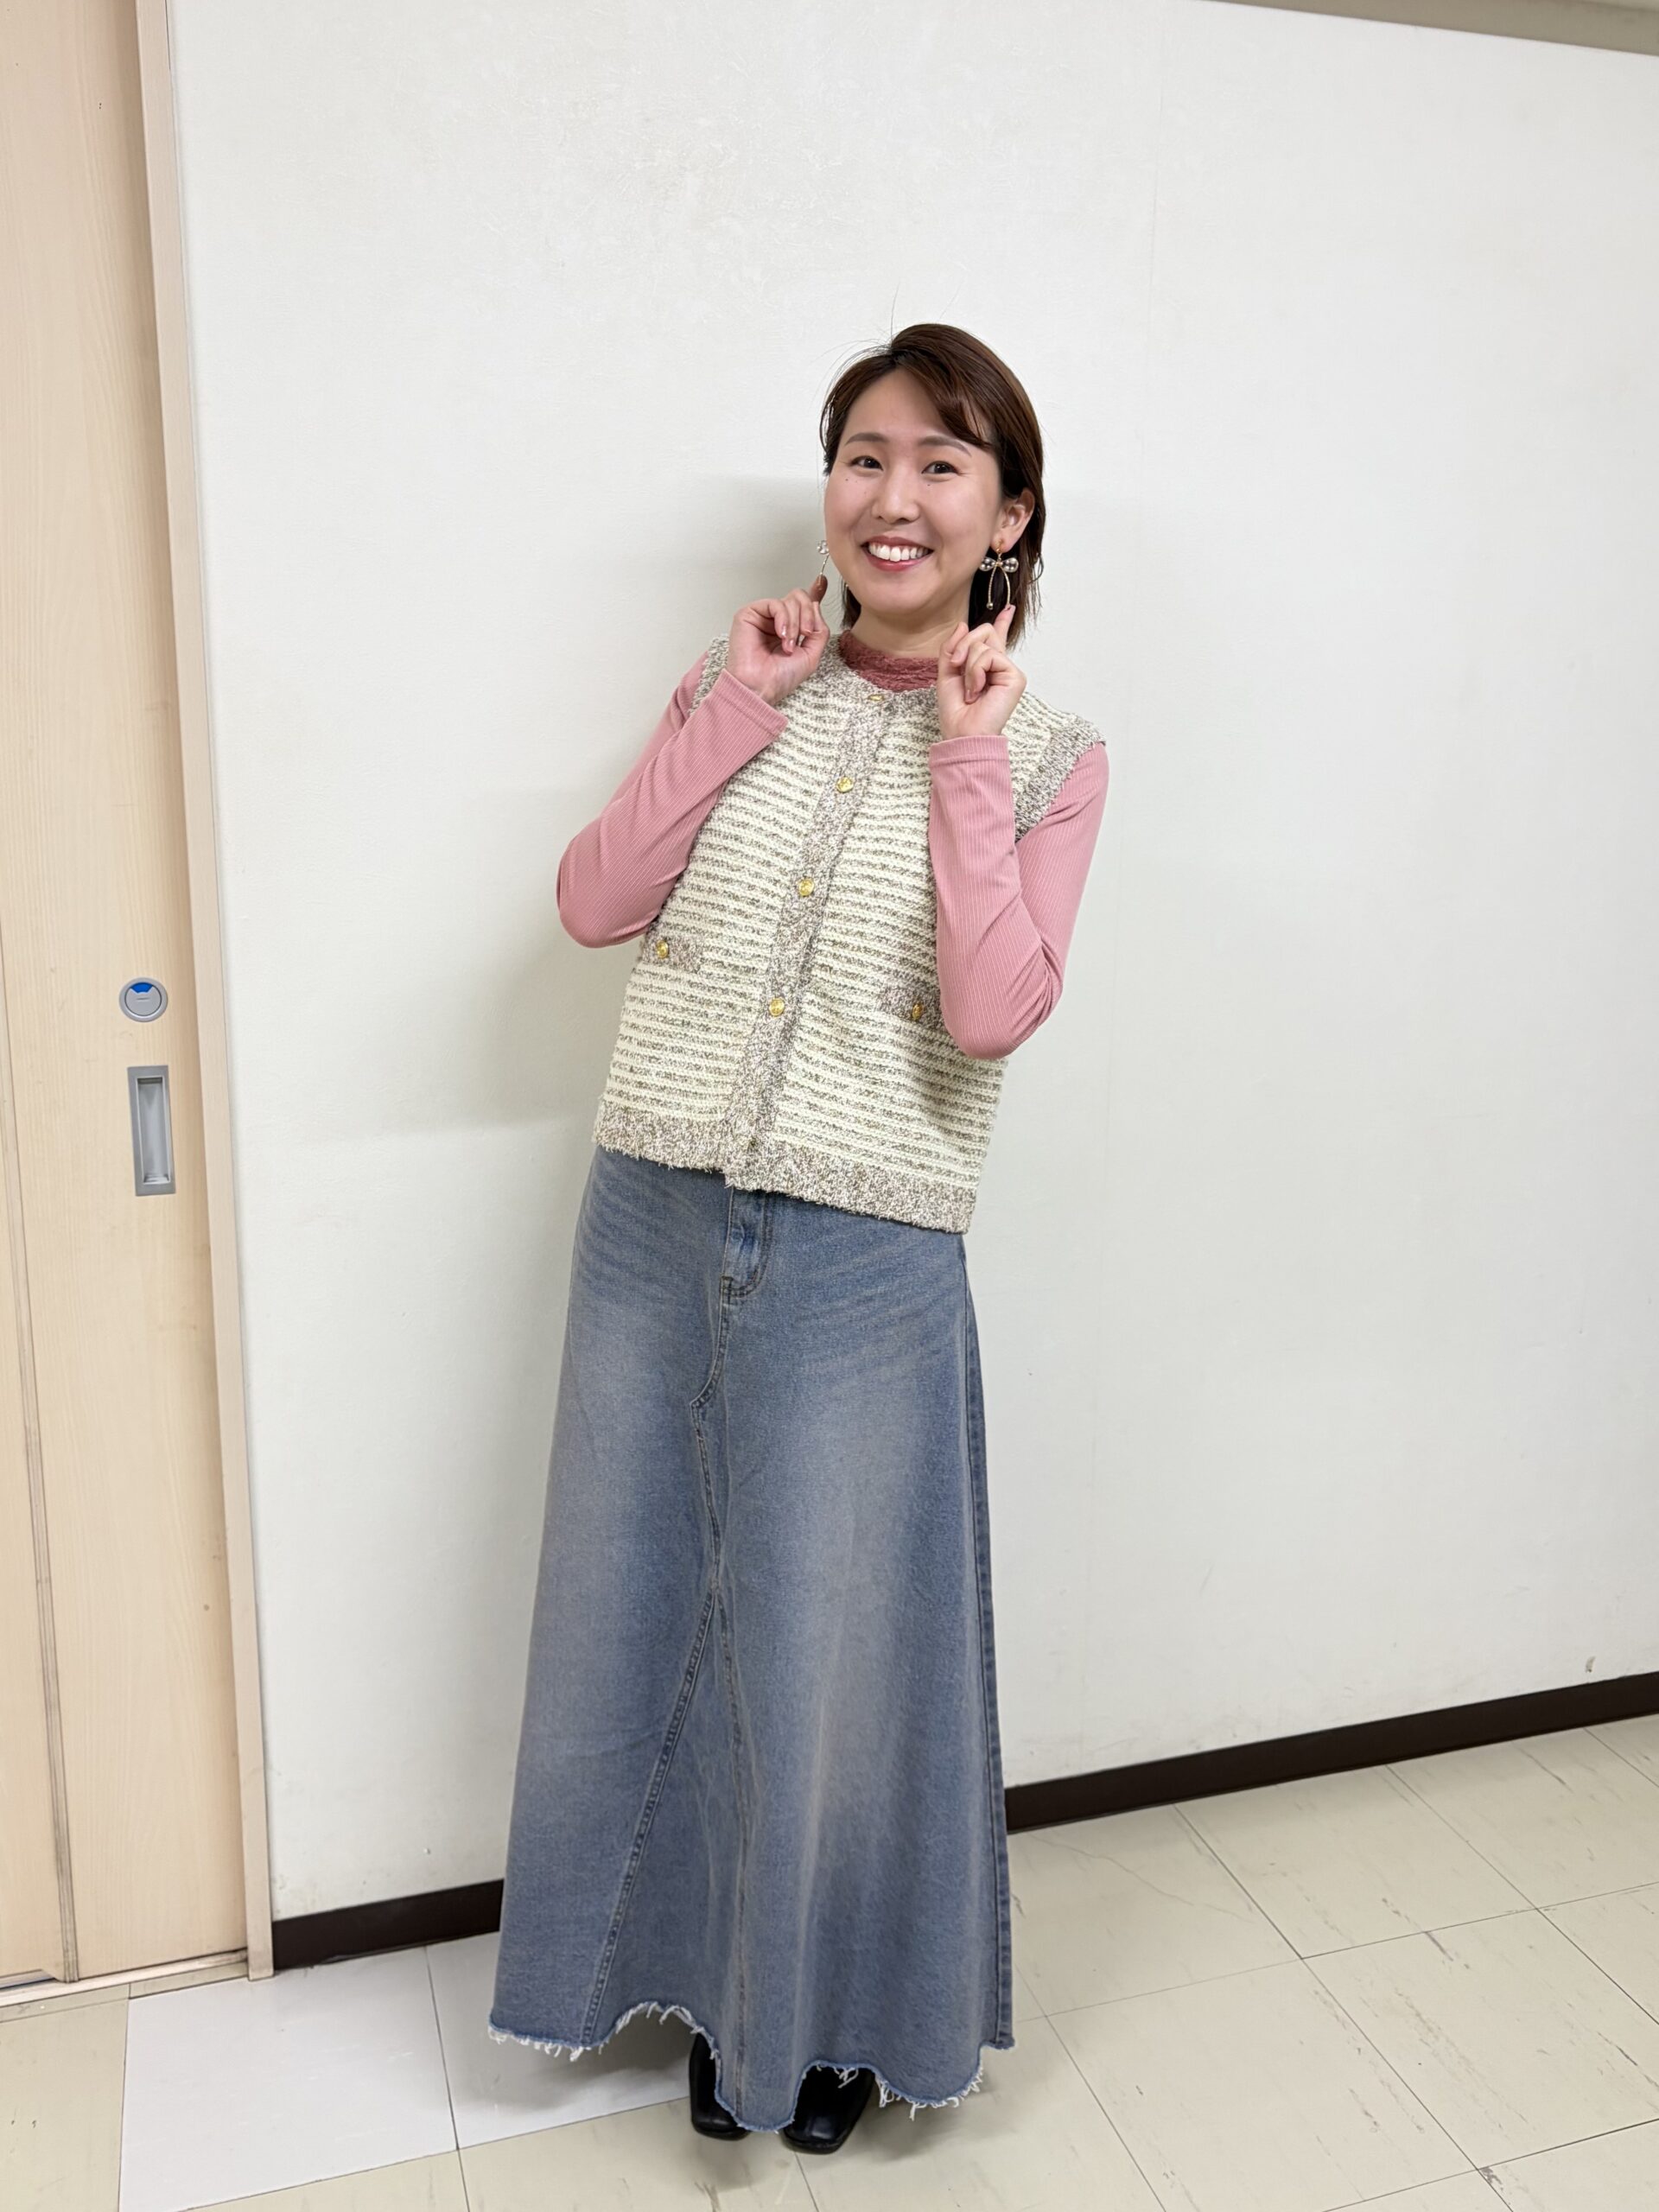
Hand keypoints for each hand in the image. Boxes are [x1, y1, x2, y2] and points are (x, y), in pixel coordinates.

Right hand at [727, 575, 830, 707]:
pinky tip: (781, 635)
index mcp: (791, 629)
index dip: (814, 593)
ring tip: (789, 645)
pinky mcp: (749, 614)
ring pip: (790, 600)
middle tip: (806, 635)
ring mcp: (763, 616)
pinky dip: (784, 619)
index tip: (823, 581)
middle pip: (800, 598)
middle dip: (809, 616)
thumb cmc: (780, 678)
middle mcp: (777, 620)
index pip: (803, 606)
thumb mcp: (812, 654)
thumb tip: (816, 603)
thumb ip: (819, 629)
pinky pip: (775, 604)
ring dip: (796, 624)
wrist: (761, 687)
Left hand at [935, 604, 1024, 738]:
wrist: (962, 733)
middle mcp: (1000, 666)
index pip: (995, 639)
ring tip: (969, 690)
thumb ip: (952, 648)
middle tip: (956, 667)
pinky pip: (989, 656)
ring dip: (968, 666)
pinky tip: (977, 690)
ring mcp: (1009, 670)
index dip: (1002, 623)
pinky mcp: (1015, 676)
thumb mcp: (946, 673)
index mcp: (985, 666)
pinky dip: (976, 671)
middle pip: (984, 631)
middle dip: (963, 645)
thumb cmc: (955, 712)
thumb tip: (963, 625)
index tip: (1009, 609)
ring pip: (983, 643)